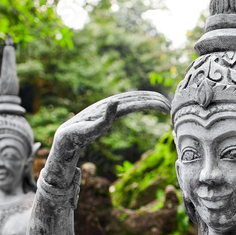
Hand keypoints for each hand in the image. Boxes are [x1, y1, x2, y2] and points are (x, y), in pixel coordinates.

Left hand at [52, 90, 170, 156]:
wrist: (65, 136)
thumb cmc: (77, 135)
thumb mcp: (89, 130)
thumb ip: (104, 118)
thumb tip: (115, 101)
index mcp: (109, 108)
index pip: (136, 102)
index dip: (151, 103)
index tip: (165, 107)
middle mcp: (110, 104)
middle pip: (137, 97)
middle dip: (154, 100)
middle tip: (170, 106)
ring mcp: (109, 107)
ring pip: (133, 99)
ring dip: (148, 99)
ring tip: (162, 104)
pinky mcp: (108, 111)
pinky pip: (127, 104)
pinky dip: (139, 102)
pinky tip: (144, 105)